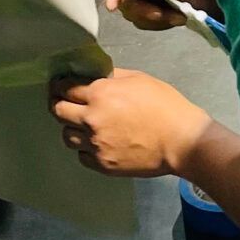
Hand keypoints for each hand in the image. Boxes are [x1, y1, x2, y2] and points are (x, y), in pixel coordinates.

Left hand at [50, 68, 207, 177]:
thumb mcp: (139, 79)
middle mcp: (91, 118)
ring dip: (72, 128)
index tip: (60, 86)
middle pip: (57, 111)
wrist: (182, 141)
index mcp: (100, 93)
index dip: (59, 86)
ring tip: (84, 126)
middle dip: (59, 104)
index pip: (64, 88)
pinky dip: (86, 149)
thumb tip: (95, 75)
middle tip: (66, 104)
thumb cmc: (165, 106)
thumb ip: (112, 76)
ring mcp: (95, 144)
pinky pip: (82, 156)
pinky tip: (98, 143)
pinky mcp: (102, 164)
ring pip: (66, 136)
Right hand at [103, 0, 218, 31]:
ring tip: (177, 16)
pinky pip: (144, 19)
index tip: (113, 5)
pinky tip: (177, 19)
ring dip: (153, 17)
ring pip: (132, 8)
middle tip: (161, 14)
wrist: (230, 1)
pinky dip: (159, 23)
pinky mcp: (156, 5)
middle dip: (141, 7)